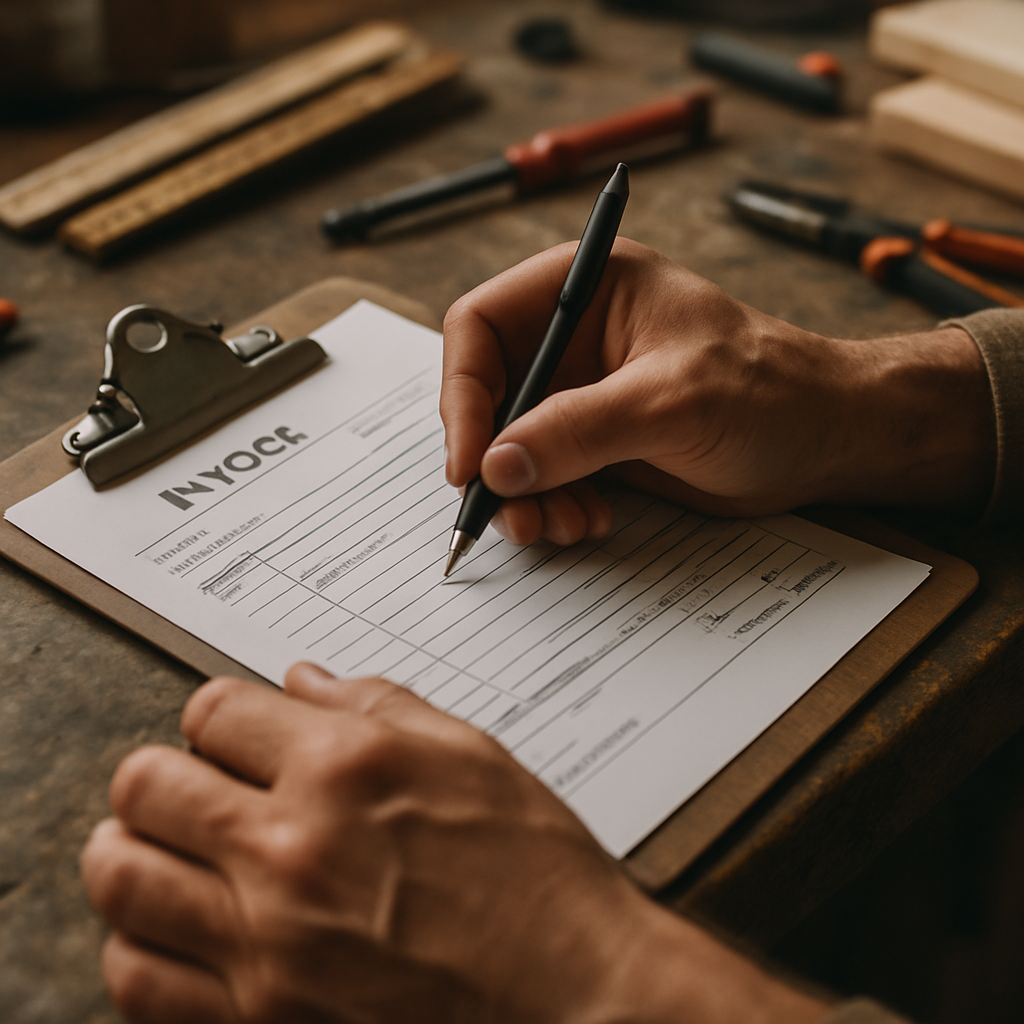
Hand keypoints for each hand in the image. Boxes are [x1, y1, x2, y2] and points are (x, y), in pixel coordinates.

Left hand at [81, 664, 827, 1023]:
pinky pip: (139, 978)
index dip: (216, 717)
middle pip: (146, 785)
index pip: (212, 711)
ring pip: (123, 878)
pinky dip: (141, 946)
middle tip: (187, 789)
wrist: (573, 991)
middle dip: (160, 777)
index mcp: (347, 764)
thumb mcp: (470, 753)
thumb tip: (302, 680)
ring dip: (133, 854)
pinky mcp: (262, 1018)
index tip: (229, 735)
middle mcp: (295, 844)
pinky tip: (178, 930)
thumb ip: (376, 703)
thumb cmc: (535, 874)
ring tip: (164, 852)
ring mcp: (270, 939)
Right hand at [441, 238, 994, 545]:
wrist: (825, 439)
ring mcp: (582, 393)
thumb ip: (578, 430)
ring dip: (522, 495)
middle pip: (487, 395)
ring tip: (557, 527)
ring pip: (509, 446)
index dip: (463, 392)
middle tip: (509, 511)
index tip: (469, 459)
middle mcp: (573, 338)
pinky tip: (586, 523)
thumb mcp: (671, 401)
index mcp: (585, 289)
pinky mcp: (596, 442)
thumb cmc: (769, 390)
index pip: (480, 326)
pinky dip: (550, 507)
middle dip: (493, 459)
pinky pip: (544, 477)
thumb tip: (496, 465)